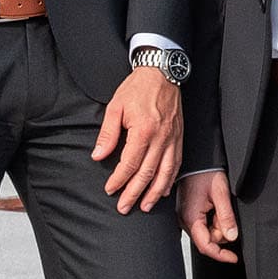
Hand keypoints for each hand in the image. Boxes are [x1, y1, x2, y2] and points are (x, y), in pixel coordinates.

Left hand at [95, 66, 182, 212]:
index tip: (110, 190)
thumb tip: (98, 155)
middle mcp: (160, 138)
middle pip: (147, 174)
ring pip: (165, 174)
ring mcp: (173, 139)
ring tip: (145, 206)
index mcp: (143, 130)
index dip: (119, 180)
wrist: (161, 71)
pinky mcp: (179, 138)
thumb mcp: (115, 106)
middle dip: (134, 193)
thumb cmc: (137, 88)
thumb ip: (108, 133)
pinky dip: (170, 180)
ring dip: (154, 193)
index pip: (129, 163)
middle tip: (124, 207)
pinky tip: (164, 190)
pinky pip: (176, 164)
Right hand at [180, 170, 239, 263]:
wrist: (197, 159)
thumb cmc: (205, 171)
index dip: (221, 255)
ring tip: (219, 205)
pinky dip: (212, 220)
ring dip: (217, 225)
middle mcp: (184, 219)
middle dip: (221, 232)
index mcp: (190, 217)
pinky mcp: (187, 212)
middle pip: (207, 240)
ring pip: (205, 233)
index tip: (234, 258)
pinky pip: (202, 225)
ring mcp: (184, 216)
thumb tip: (232, 237)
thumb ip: (226, 217)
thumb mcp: (221, 192)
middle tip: (227, 213)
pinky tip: (214, 206)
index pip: (206, 246)